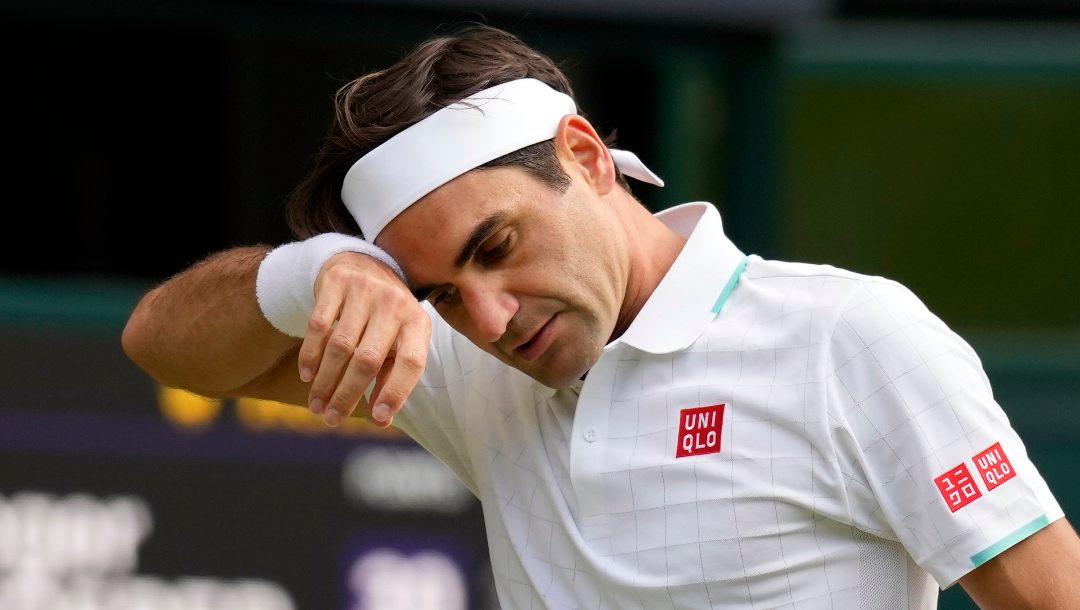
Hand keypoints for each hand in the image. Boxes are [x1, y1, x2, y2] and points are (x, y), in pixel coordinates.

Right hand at [298, 252, 429, 426]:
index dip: (396, 392)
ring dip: (325, 381)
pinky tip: (307, 376)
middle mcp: (395, 303)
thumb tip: (381, 421)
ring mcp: (366, 290)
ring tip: (317, 405)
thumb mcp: (399, 341)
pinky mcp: (337, 282)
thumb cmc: (385, 317)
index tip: (377, 418)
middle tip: (331, 418)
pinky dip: (310, 355)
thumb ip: (392, 378)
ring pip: (340, 346)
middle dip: (347, 394)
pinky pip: (319, 326)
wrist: (363, 263)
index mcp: (418, 322)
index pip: (412, 362)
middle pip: (368, 359)